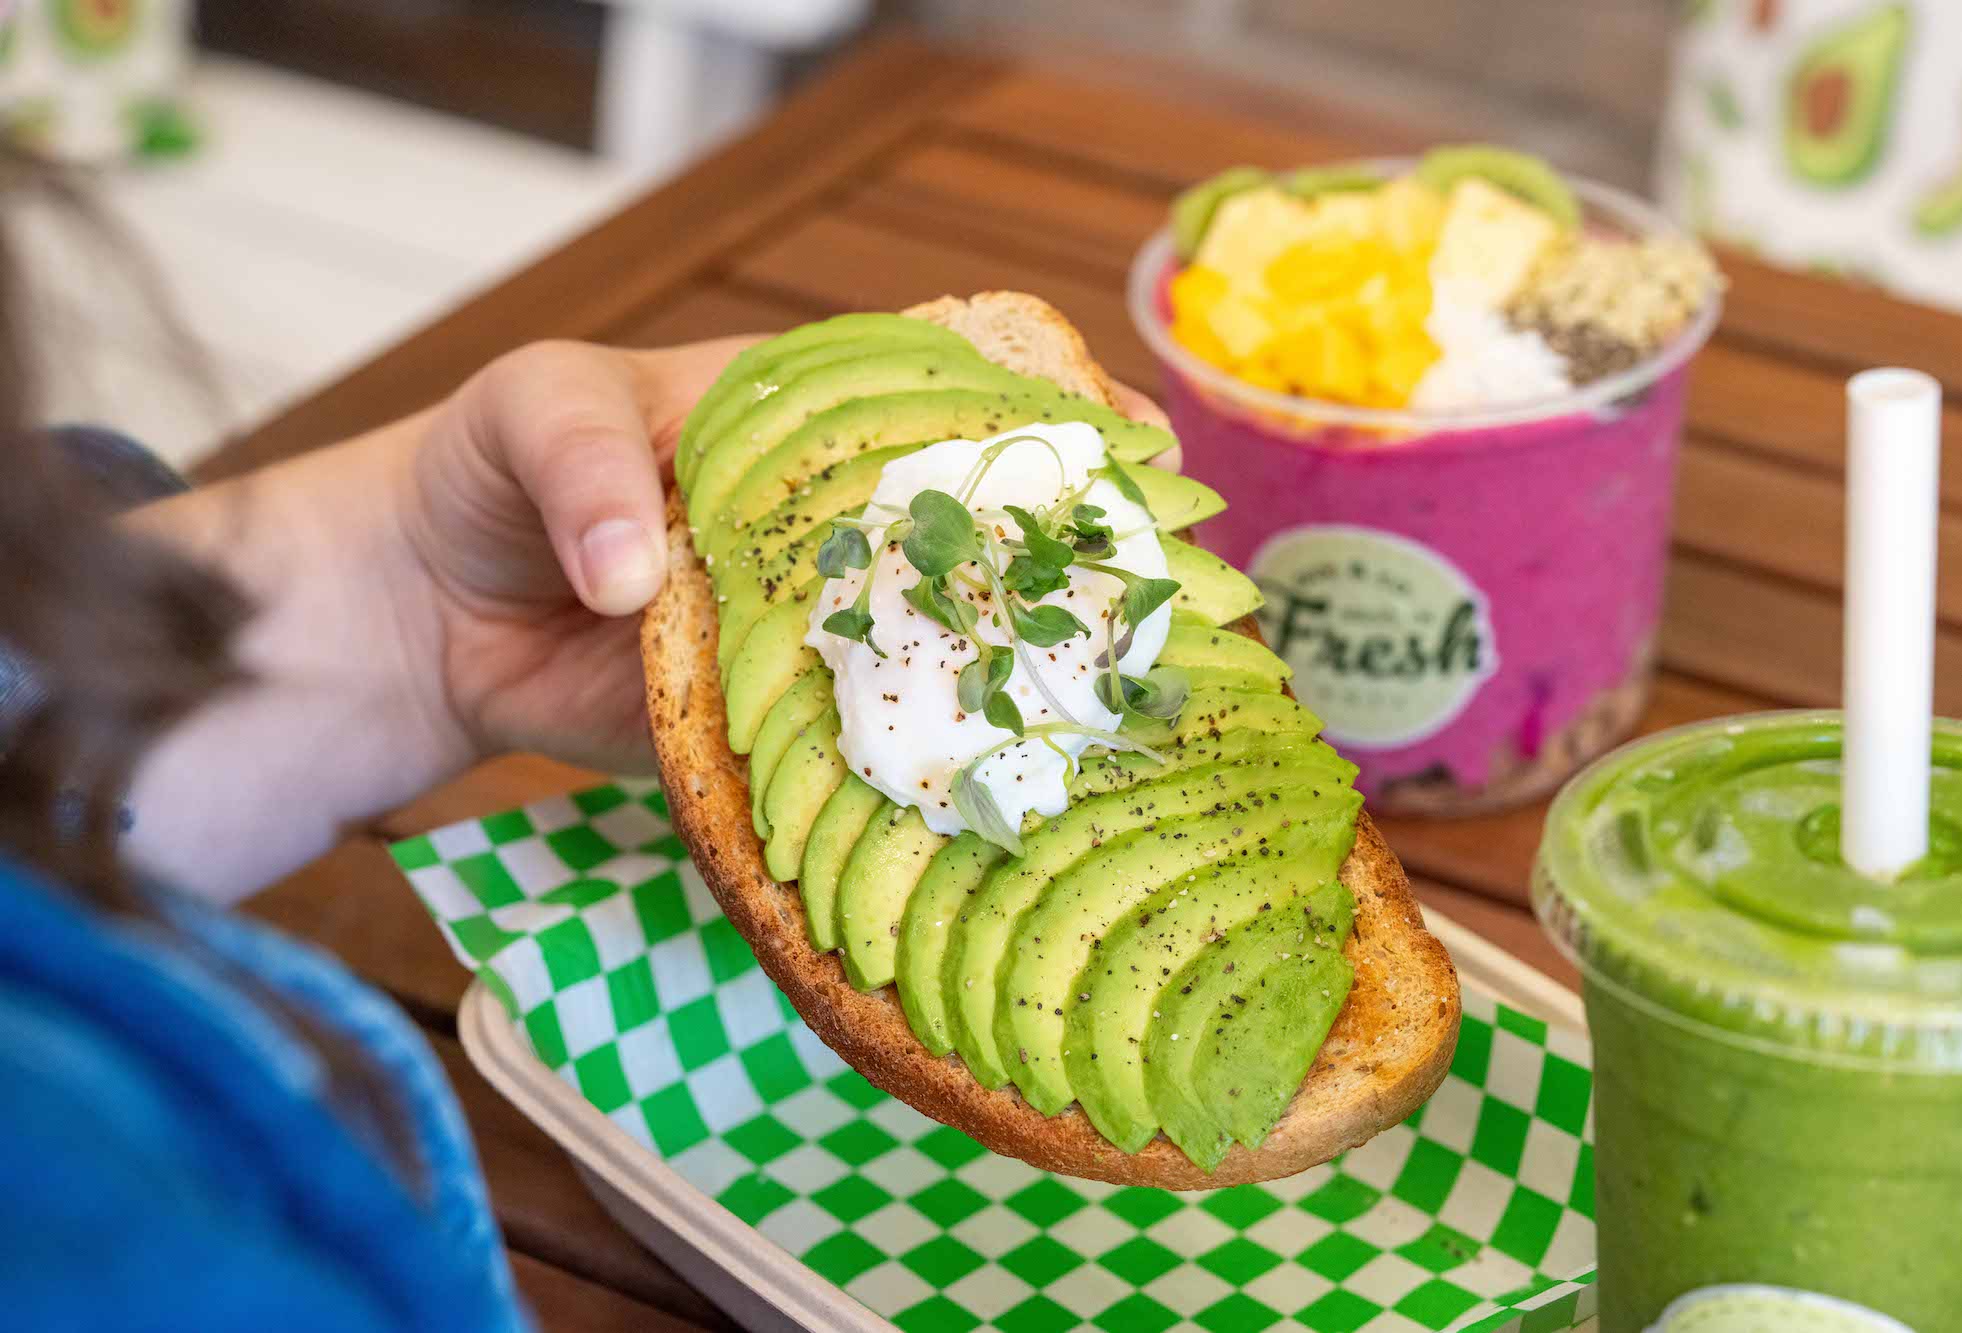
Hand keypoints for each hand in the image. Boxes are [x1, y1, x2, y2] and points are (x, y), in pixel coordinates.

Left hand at [124, 334, 1164, 897]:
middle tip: (1156, 610)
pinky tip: (986, 799)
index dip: (1059, 422)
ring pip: (933, 657)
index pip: (956, 402)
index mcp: (806, 419)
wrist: (420, 613)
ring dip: (1013, 686)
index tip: (1141, 451)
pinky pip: (855, 754)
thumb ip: (590, 466)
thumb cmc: (488, 468)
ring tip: (1111, 716)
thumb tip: (639, 575)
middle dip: (1070, 571)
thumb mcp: (533, 411)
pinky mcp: (774, 731)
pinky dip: (912, 777)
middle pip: (977, 544)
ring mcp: (813, 635)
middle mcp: (834, 527)